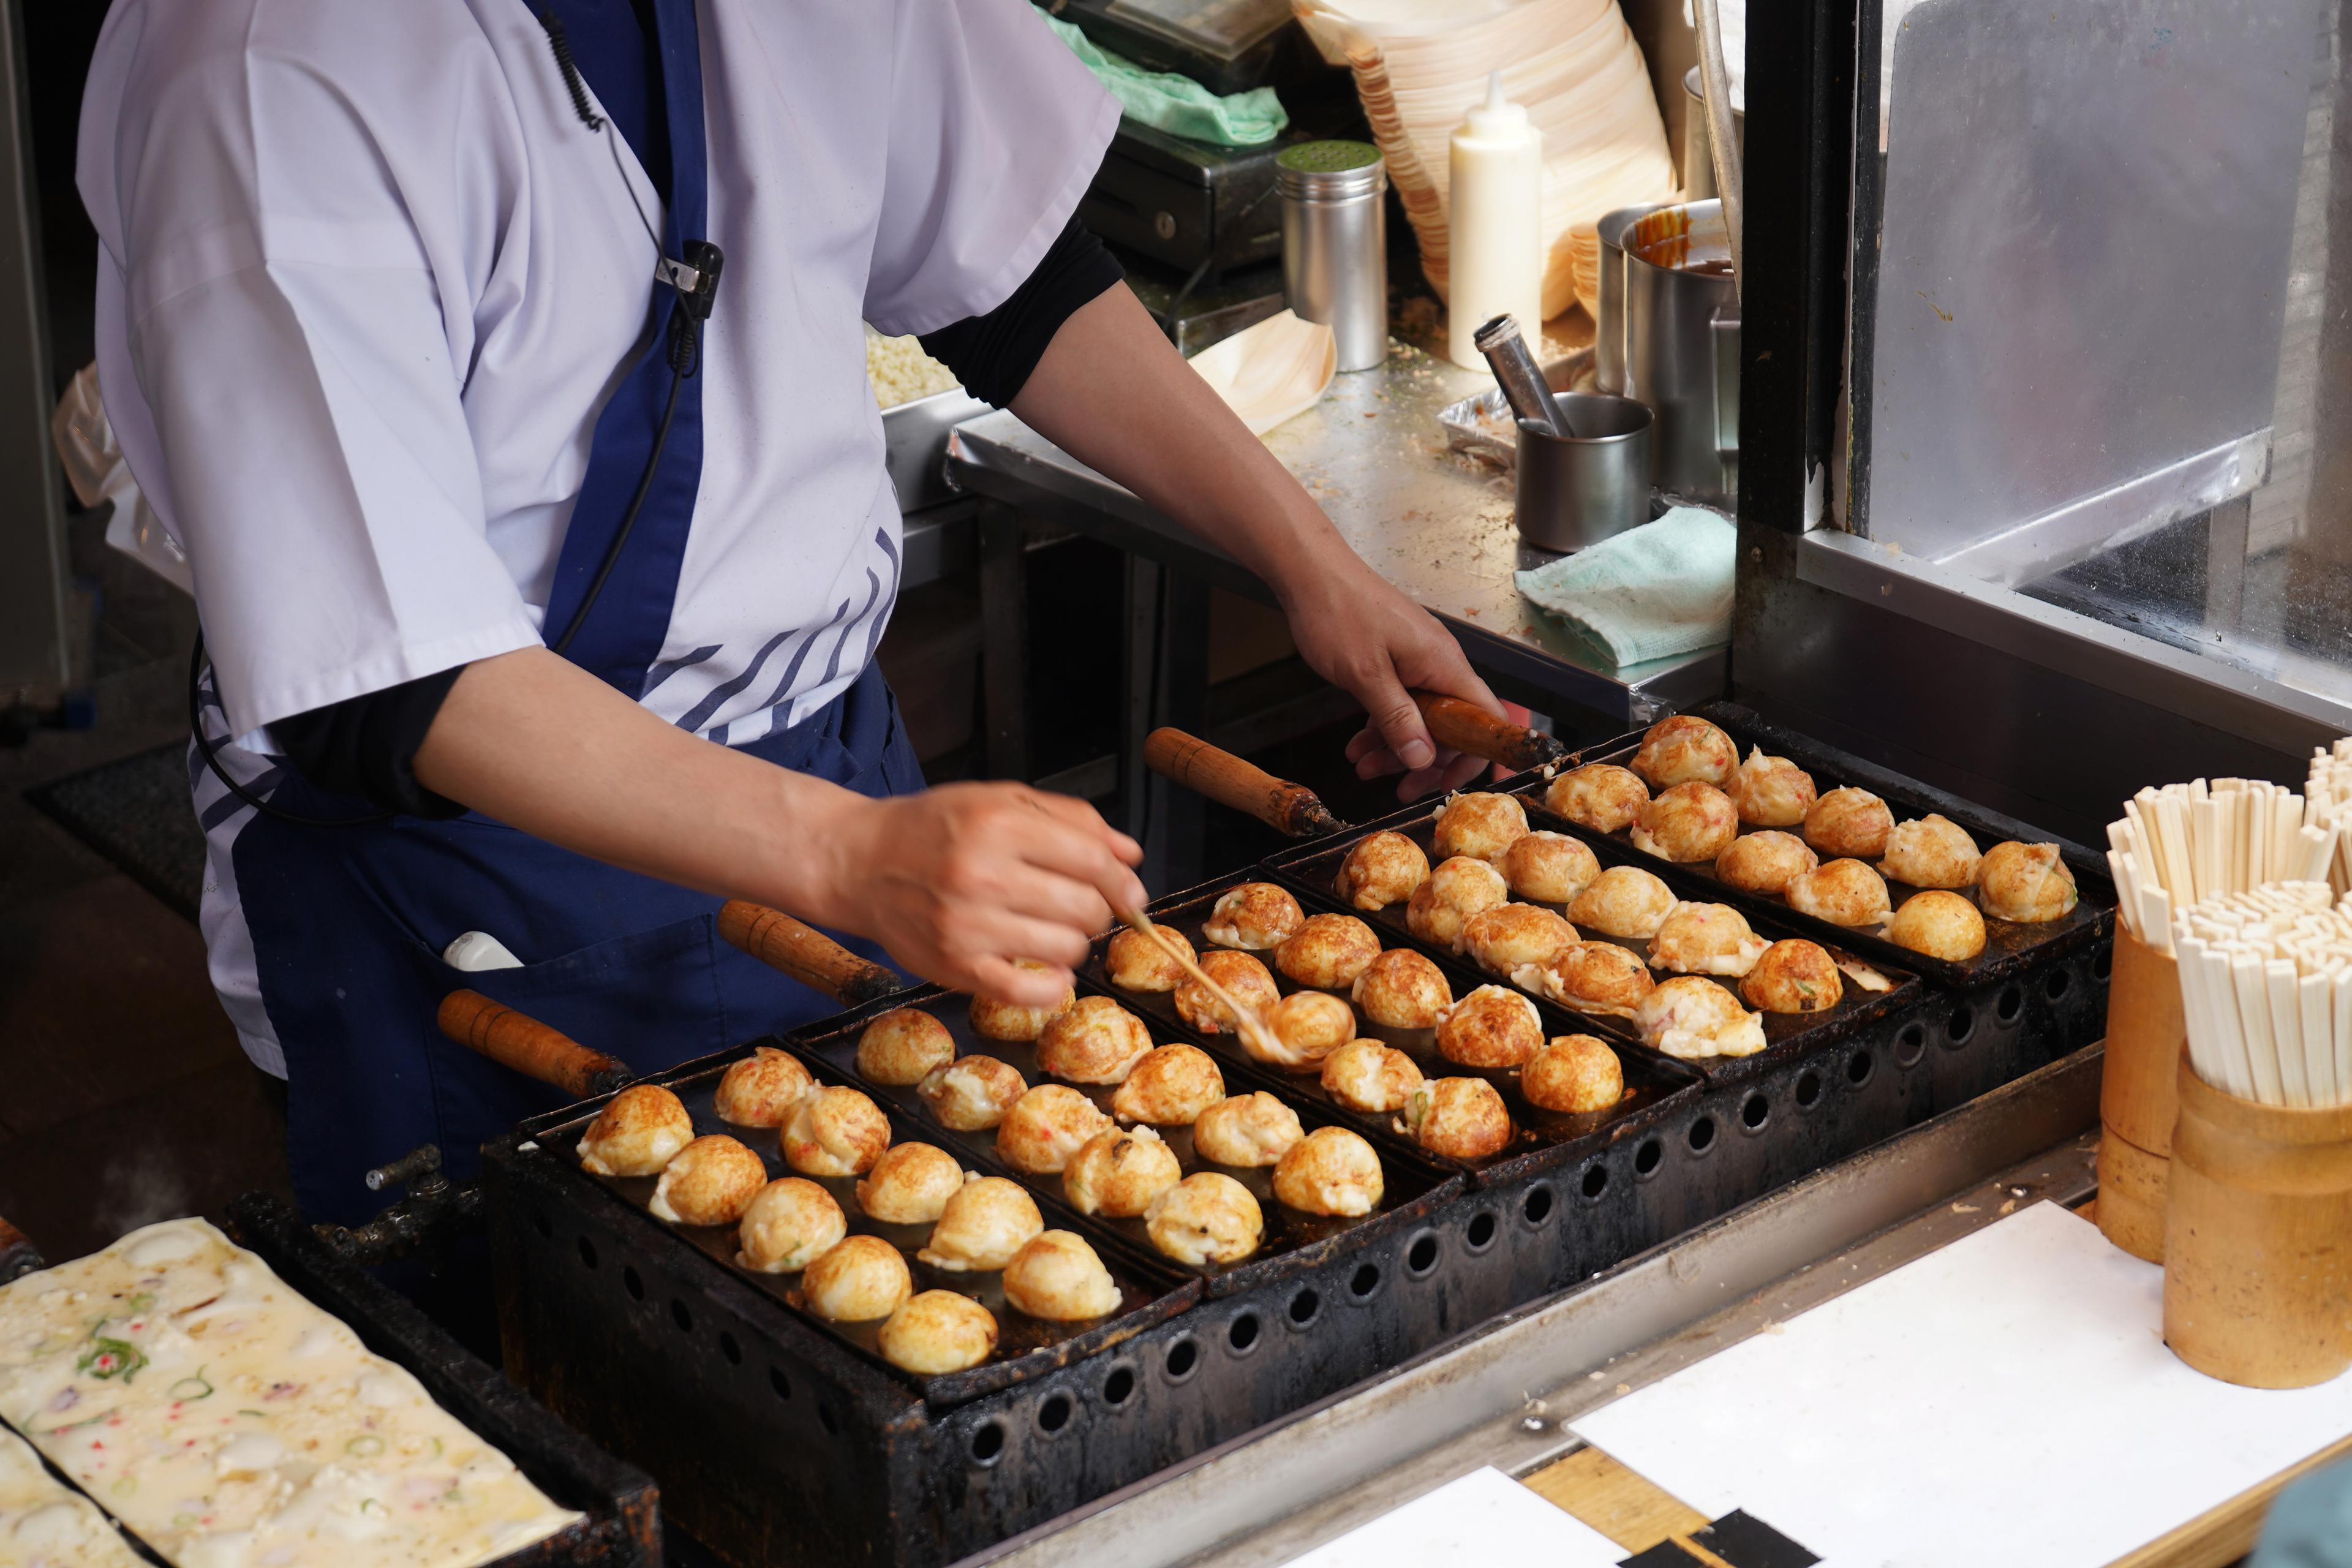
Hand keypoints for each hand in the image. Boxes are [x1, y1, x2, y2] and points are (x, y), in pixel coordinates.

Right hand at [811, 783, 1146, 1007]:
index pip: (1093, 860)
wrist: (859, 862)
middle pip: (1085, 906)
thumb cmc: (933, 829)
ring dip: (1074, 943)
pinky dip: (1052, 987)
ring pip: (1066, 948)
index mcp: (999, 823)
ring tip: (1052, 930)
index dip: (1123, 880)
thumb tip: (1131, 854)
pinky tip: (1049, 972)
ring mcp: (967, 924)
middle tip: (1080, 906)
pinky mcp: (954, 965)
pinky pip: (1026, 992)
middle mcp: (982, 873)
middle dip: (1098, 909)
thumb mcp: (1001, 800)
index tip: (1130, 892)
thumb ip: (1072, 820)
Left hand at [1282, 562, 1503, 799]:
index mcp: (1443, 663)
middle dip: (1425, 761)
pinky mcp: (1395, 660)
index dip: (1474, 755)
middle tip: (1400, 791)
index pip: (1485, 718)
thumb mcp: (1366, 675)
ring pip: (1419, 717)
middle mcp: (1438, 662)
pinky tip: (1357, 744)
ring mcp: (1416, 661)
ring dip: (1394, 748)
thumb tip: (1423, 758)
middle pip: (1451, 725)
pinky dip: (1380, 726)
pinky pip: (1398, 703)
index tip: (1446, 783)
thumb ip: (1397, 719)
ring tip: (1363, 768)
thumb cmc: (1338, 611)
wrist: (1310, 571)